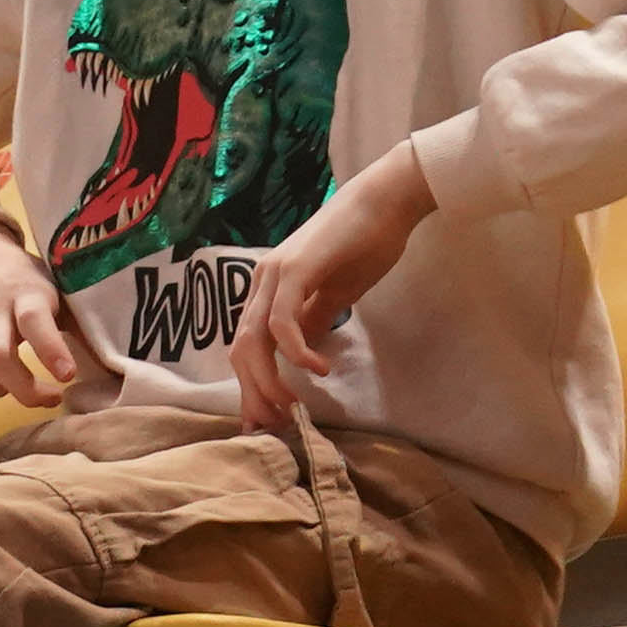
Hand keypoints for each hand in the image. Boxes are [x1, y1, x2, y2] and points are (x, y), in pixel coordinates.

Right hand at [0, 215, 84, 404]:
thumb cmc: (21, 279)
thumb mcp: (53, 289)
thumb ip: (76, 323)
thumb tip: (113, 362)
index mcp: (26, 293)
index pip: (35, 321)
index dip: (51, 350)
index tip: (67, 376)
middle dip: (26, 388)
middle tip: (51, 398)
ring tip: (13, 389)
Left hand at [231, 143, 434, 430]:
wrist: (386, 200)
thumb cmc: (365, 242)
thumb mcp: (335, 294)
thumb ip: (314, 320)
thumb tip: (302, 353)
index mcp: (269, 289)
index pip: (247, 347)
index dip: (253, 386)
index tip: (268, 420)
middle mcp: (262, 282)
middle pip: (241, 352)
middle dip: (254, 395)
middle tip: (275, 426)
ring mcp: (274, 275)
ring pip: (253, 342)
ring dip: (269, 382)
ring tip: (293, 407)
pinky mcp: (294, 270)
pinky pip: (282, 324)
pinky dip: (297, 354)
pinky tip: (319, 369)